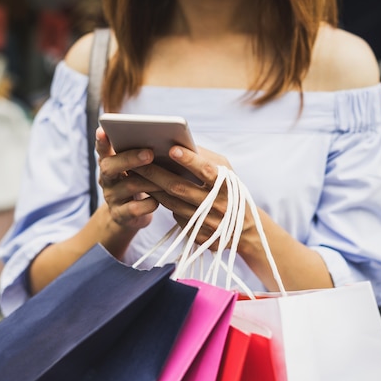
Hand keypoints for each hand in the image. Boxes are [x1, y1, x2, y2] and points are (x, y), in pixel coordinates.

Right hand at [95, 127, 160, 228]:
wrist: (130, 216)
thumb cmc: (139, 183)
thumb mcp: (136, 168)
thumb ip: (142, 154)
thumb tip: (166, 141)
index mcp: (109, 162)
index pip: (101, 149)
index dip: (101, 141)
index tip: (102, 131)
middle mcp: (106, 179)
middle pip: (110, 166)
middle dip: (130, 159)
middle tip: (150, 154)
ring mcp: (111, 198)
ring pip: (128, 186)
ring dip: (149, 181)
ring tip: (166, 179)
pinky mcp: (120, 215)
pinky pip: (135, 209)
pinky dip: (149, 204)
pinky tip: (158, 201)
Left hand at [134, 145, 252, 249]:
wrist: (245, 229)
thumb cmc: (231, 190)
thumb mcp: (227, 173)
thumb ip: (206, 159)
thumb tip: (180, 143)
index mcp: (227, 185)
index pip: (206, 170)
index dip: (190, 160)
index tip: (172, 148)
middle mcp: (218, 205)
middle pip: (180, 188)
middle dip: (155, 173)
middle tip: (136, 162)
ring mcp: (208, 223)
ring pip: (172, 203)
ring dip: (152, 188)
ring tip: (136, 175)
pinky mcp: (199, 236)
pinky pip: (176, 217)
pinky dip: (163, 204)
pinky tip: (150, 193)